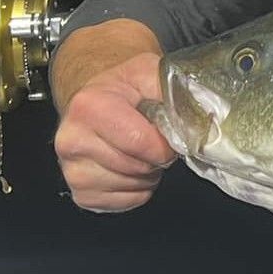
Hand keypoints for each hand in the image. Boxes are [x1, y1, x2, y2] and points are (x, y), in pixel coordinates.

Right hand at [52, 51, 174, 212]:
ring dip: (148, 173)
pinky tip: (130, 168)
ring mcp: (72, 171)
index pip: (141, 142)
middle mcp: (72, 141)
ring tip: (140, 151)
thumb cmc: (124, 89)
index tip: (167, 132)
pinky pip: (126, 202)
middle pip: (138, 166)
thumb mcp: (147, 71)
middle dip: (156, 157)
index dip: (164, 142)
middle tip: (153, 140)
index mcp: (88, 107)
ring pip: (133, 186)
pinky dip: (137, 189)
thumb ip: (172, 88)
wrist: (95, 103)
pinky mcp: (80, 194)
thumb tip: (200, 112)